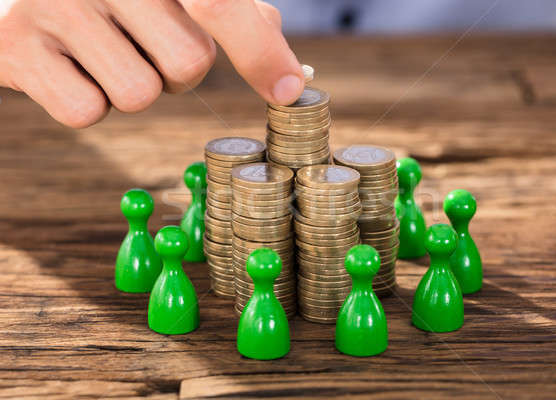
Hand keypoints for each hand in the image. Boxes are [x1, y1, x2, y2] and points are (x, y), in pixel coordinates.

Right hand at [0, 0, 303, 127]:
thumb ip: (236, 17)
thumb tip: (292, 73)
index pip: (220, 3)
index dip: (260, 50)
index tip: (289, 91)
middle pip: (188, 64)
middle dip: (181, 73)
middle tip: (150, 47)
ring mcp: (56, 3)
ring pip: (139, 94)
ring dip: (136, 88)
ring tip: (110, 53)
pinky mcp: (18, 46)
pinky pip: (85, 111)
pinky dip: (89, 103)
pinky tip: (72, 68)